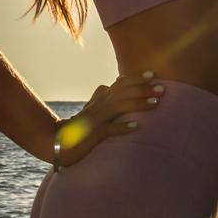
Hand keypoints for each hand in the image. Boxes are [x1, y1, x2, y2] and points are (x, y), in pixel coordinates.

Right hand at [52, 72, 166, 168]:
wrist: (55, 143)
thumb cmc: (76, 128)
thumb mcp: (89, 110)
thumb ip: (100, 98)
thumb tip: (107, 85)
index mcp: (100, 100)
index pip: (120, 84)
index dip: (136, 78)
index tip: (153, 74)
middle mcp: (98, 106)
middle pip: (123, 92)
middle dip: (144, 89)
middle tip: (163, 88)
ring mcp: (95, 119)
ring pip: (118, 107)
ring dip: (138, 104)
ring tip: (156, 103)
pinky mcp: (92, 135)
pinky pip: (108, 130)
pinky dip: (122, 127)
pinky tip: (136, 126)